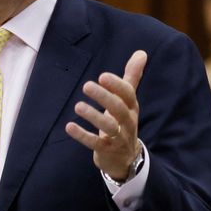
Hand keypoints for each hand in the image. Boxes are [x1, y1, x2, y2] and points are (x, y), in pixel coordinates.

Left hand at [65, 50, 146, 180]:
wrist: (126, 158)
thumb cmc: (123, 122)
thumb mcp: (129, 100)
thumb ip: (132, 77)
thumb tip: (141, 52)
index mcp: (131, 107)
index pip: (128, 94)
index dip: (116, 85)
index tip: (102, 76)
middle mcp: (127, 122)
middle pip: (118, 109)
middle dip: (104, 97)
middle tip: (86, 85)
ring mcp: (118, 137)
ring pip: (108, 127)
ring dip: (93, 116)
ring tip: (78, 106)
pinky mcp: (106, 150)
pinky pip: (95, 143)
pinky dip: (82, 135)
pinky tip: (69, 127)